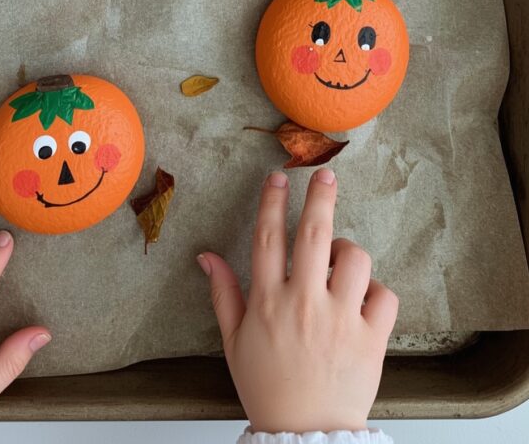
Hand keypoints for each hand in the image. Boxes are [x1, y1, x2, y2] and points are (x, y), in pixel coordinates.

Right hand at [199, 169, 397, 434]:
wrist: (304, 438)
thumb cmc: (268, 389)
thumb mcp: (234, 343)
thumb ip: (223, 294)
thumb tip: (207, 256)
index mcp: (267, 303)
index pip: (268, 238)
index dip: (272, 203)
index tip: (277, 179)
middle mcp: (303, 304)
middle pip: (314, 234)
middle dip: (320, 197)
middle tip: (325, 175)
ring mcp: (340, 320)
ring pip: (355, 260)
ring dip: (349, 251)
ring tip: (340, 262)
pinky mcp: (371, 339)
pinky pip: (384, 295)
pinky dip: (377, 291)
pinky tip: (362, 300)